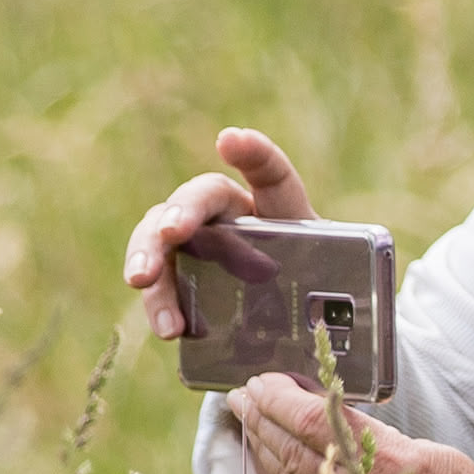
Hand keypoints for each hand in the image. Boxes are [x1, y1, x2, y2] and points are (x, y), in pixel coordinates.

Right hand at [120, 127, 317, 341]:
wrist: (293, 324)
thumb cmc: (316, 296)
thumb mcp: (330, 291)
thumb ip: (332, 297)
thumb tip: (316, 333)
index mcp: (277, 210)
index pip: (271, 173)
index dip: (253, 153)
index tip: (230, 140)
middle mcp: (232, 217)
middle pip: (200, 199)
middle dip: (181, 210)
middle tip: (170, 233)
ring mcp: (199, 245)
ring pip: (162, 236)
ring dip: (149, 256)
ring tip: (141, 280)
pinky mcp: (179, 278)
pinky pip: (157, 282)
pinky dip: (156, 302)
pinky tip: (167, 327)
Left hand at [225, 372, 473, 473]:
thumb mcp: (441, 458)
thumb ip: (384, 444)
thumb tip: (338, 428)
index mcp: (389, 464)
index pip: (314, 421)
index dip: (279, 398)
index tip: (260, 381)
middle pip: (290, 450)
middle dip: (260, 419)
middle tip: (240, 397)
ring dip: (264, 451)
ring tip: (249, 426)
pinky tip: (274, 472)